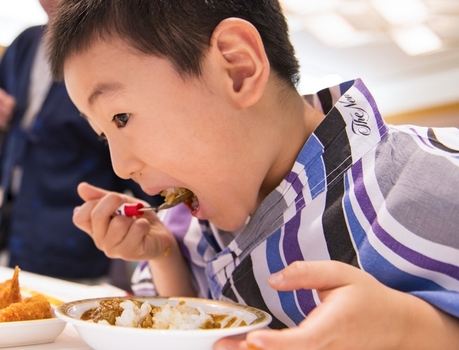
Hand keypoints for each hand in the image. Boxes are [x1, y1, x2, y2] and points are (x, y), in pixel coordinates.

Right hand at [73, 182, 176, 260]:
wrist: (160, 236)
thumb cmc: (138, 218)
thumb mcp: (121, 202)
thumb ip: (101, 196)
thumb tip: (81, 187)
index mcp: (94, 228)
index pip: (79, 217)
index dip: (94, 203)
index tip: (112, 200)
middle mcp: (99, 240)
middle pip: (97, 216)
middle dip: (115, 201)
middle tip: (127, 204)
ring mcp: (112, 249)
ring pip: (118, 223)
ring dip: (132, 216)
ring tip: (136, 221)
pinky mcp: (128, 254)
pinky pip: (136, 229)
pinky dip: (143, 224)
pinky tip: (144, 228)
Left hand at [215, 260, 458, 349]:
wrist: (397, 326)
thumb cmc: (368, 297)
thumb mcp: (342, 274)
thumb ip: (306, 273)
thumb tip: (273, 279)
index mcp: (331, 328)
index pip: (301, 341)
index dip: (276, 343)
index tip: (252, 338)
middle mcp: (326, 349)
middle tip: (218, 344)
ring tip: (224, 346)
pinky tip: (245, 347)